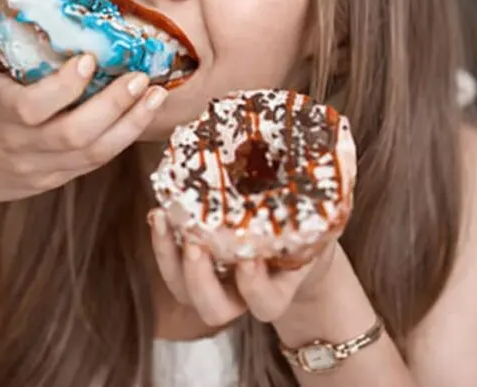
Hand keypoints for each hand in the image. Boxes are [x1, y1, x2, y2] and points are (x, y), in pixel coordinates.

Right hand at [0, 24, 167, 211]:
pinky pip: (94, 162)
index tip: (89, 58)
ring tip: (156, 94)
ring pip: (91, 154)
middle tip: (141, 76)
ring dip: (130, 123)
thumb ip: (2, 27)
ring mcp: (39, 166)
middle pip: (72, 134)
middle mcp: (18, 143)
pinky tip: (144, 112)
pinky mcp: (55, 179)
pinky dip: (123, 137)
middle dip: (113, 105)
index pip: (31, 107)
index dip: (64, 86)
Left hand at [148, 209, 338, 326]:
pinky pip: (171, 263)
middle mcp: (240, 296)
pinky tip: (160, 211)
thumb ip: (316, 213)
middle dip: (200, 279)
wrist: (292, 237)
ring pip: (183, 292)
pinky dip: (161, 240)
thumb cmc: (305, 228)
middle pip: (214, 311)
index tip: (250, 258)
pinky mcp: (192, 265)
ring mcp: (213, 283)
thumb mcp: (316, 221)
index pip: (265, 304)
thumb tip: (315, 166)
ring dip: (168, 258)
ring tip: (162, 219)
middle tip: (196, 243)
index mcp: (276, 291)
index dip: (255, 287)